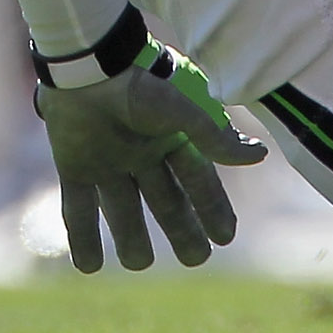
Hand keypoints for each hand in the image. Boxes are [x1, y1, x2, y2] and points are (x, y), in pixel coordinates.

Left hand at [34, 40, 266, 271]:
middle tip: (196, 258)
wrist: (86, 65)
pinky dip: (82, 237)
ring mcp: (107, 162)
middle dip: (182, 230)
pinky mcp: (74, 166)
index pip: (198, 181)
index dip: (212, 209)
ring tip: (140, 263)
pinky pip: (79, 208)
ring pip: (123, 209)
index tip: (226, 237)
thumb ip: (213, 136)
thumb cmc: (137, 83)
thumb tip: (258, 156)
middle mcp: (141, 154)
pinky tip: (89, 267)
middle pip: (165, 201)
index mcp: (169, 139)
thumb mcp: (181, 109)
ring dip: (131, 238)